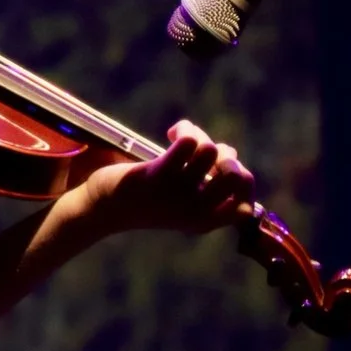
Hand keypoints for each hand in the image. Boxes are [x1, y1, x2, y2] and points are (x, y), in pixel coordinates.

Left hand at [74, 120, 256, 235]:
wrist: (103, 207)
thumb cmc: (147, 199)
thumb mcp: (184, 201)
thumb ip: (211, 185)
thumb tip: (229, 154)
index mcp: (205, 222)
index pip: (247, 209)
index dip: (243, 184)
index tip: (220, 174)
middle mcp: (195, 212)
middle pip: (237, 175)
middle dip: (225, 156)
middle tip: (202, 155)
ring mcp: (177, 194)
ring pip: (211, 152)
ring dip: (200, 135)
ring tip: (183, 139)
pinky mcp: (157, 176)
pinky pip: (189, 142)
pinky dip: (185, 129)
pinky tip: (172, 133)